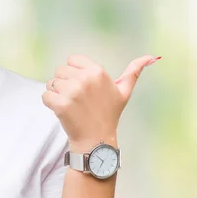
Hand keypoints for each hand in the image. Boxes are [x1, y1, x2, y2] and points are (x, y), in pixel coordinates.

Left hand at [42, 54, 159, 148]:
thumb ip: (134, 72)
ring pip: (51, 83)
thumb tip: (151, 57)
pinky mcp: (61, 104)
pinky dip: (49, 103)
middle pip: (60, 70)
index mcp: (98, 71)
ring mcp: (72, 92)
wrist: (96, 140)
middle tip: (76, 98)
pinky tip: (62, 110)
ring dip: (56, 93)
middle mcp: (85, 79)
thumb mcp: (124, 91)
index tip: (82, 86)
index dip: (74, 72)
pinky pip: (45, 95)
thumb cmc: (109, 114)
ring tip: (70, 105)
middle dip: (64, 83)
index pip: (72, 60)